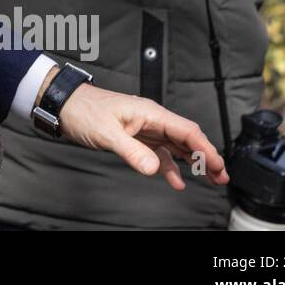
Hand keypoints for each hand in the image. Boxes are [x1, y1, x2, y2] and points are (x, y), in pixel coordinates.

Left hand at [47, 82, 229, 190]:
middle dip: (206, 156)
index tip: (218, 166)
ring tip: (209, 179)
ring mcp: (143, 128)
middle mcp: (151, 119)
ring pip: (176, 146)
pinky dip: (169, 166)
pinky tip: (176, 180)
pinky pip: (159, 152)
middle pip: (187, 138)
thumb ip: (132, 151)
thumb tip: (154, 168)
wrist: (63, 104)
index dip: (205, 149)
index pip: (187, 130)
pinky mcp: (134, 136)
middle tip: (221, 177)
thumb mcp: (107, 133)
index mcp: (150, 112)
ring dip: (192, 162)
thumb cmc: (83, 111)